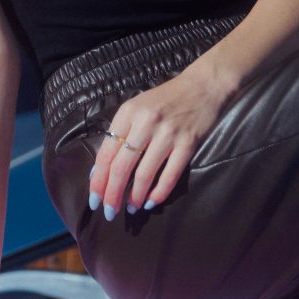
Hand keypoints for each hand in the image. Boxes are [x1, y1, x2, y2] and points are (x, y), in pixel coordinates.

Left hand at [89, 61, 232, 217]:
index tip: (95, 199)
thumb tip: (101, 169)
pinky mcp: (188, 143)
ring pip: (144, 174)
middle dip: (112, 194)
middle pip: (122, 167)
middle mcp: (145, 123)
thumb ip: (120, 133)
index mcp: (128, 113)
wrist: (204, 85)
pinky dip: (159, 192)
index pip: (106, 153)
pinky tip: (152, 201)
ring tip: (130, 209)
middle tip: (109, 212)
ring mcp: (168, 133)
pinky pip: (170, 175)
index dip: (98, 180)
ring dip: (135, 197)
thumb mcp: (137, 108)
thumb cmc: (166, 99)